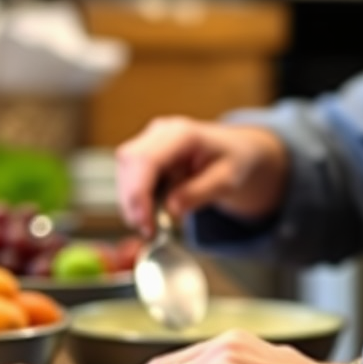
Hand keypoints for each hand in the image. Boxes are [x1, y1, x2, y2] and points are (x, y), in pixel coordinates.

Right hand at [115, 116, 289, 235]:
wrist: (238, 151)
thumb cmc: (235, 161)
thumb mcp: (228, 180)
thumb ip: (200, 192)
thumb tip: (171, 208)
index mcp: (183, 133)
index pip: (146, 159)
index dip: (137, 192)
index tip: (143, 223)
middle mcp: (161, 132)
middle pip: (128, 163)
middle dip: (132, 201)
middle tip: (148, 231)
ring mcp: (150, 141)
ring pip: (124, 172)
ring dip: (132, 203)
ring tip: (152, 225)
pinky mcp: (145, 155)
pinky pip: (130, 178)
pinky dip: (137, 200)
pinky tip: (152, 212)